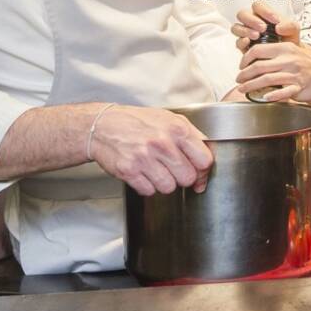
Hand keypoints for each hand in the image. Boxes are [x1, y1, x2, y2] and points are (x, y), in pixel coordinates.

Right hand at [89, 105, 213, 196]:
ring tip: (156, 170)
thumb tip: (207, 157)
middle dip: (182, 177)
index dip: (203, 170)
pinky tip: (143, 173)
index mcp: (177, 129)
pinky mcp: (129, 171)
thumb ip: (191, 136)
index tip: (199, 173)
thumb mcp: (169, 119)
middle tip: (173, 170)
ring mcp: (145, 158)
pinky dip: (147, 186)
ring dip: (164, 183)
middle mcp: (162, 143)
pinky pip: (149, 191)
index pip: (204, 160)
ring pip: (169, 188)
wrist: (104, 125)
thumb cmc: (138, 122)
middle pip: (188, 178)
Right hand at [231, 2, 300, 51]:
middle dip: (252, 20)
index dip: (264, 11)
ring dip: (245, 30)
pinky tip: (250, 43)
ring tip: (257, 36)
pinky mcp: (244, 47)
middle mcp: (252, 22)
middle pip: (242, 14)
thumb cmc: (289, 39)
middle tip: (263, 28)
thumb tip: (278, 27)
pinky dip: (242, 41)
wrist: (287, 57)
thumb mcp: (294, 30)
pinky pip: (237, 42)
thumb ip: (290, 25)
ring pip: (236, 27)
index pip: (257, 5)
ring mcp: (246, 34)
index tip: (275, 20)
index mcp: (262, 14)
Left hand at [236, 42, 310, 101]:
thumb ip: (274, 53)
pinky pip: (283, 92)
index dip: (245, 58)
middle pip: (259, 66)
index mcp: (285, 48)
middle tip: (238, 79)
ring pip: (267, 80)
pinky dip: (272, 95)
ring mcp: (294, 74)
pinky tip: (264, 97)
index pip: (258, 50)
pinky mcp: (299, 87)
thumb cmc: (307, 62)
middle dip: (244, 74)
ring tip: (243, 89)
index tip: (241, 66)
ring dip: (251, 86)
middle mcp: (288, 60)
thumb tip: (253, 60)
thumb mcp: (291, 50)